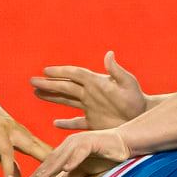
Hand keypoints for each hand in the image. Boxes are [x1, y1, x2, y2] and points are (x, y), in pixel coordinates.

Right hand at [0, 97, 53, 176]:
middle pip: (46, 151)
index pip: (47, 153)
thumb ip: (9, 164)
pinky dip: (8, 165)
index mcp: (27, 138)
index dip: (60, 165)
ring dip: (38, 166)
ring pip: (32, 150)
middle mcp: (24, 134)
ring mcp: (12, 132)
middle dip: (58, 166)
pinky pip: (5, 151)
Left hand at [23, 128, 131, 176]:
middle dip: (40, 173)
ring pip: (62, 156)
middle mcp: (70, 144)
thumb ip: (75, 174)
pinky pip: (80, 152)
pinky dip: (73, 160)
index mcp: (67, 150)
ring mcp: (80, 142)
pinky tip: (66, 169)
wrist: (124, 143)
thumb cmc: (106, 156)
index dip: (39, 175)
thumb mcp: (87, 169)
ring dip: (51, 168)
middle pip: (52, 160)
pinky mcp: (91, 142)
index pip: (50, 164)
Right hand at [31, 51, 147, 129]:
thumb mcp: (128, 84)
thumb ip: (117, 71)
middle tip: (32, 81)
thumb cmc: (137, 100)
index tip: (45, 71)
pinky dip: (66, 123)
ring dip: (52, 97)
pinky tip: (55, 123)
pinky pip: (76, 122)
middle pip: (66, 87)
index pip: (74, 74)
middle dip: (49, 84)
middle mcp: (90, 93)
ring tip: (36, 92)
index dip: (60, 72)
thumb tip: (109, 54)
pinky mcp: (94, 122)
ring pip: (67, 101)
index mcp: (96, 82)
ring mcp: (91, 108)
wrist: (145, 117)